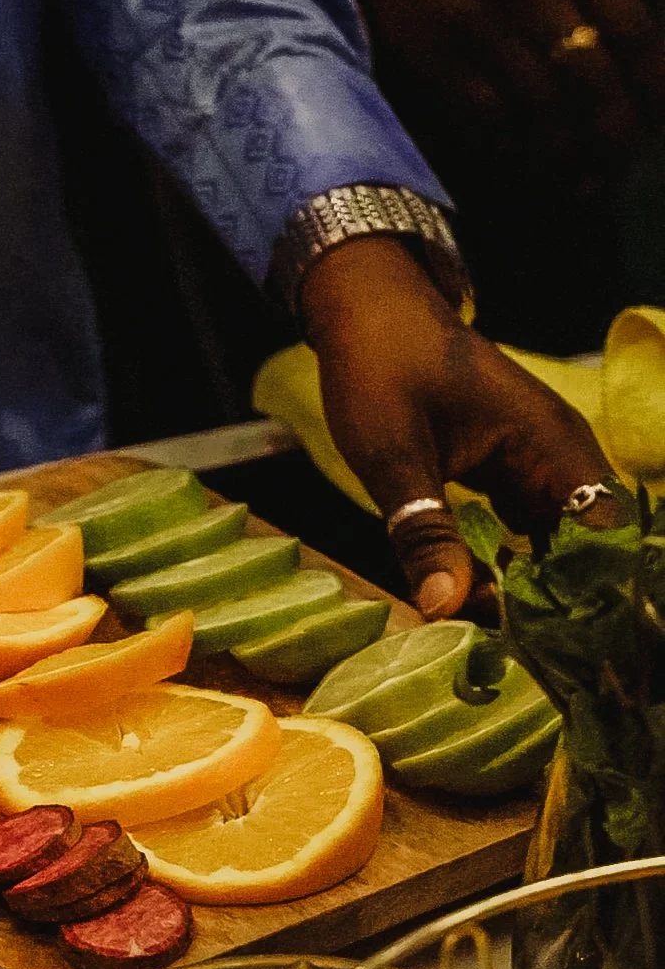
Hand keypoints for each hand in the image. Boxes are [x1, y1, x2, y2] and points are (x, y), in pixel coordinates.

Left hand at [298, 238, 615, 615]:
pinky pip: (531, 532)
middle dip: (562, 607)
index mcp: (551, 445)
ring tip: (507, 646)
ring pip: (559, 546)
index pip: (604, 537)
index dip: (587, 596)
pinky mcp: (513, 473)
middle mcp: (561, 456)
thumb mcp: (394, 455)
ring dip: (537, 593)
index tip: (553, 648)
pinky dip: (514, 569)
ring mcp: (539, 465)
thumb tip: (444, 608)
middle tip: (525, 661)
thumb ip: (423, 531)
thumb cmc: (381, 366)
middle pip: (587, 550)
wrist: (366, 307)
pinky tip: (487, 607)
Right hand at [317, 0, 664, 175]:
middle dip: (611, 137)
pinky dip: (511, 145)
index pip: (631, 30)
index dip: (652, 87)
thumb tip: (631, 68)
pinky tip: (522, 158)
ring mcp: (478, 25)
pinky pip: (486, 115)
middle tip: (614, 173)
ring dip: (563, 154)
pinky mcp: (435, 56)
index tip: (654, 125)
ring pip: (540, 108)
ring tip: (576, 182)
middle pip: (590, 79)